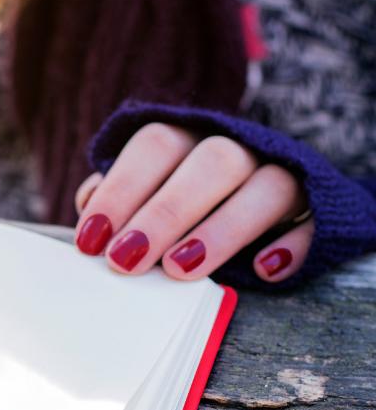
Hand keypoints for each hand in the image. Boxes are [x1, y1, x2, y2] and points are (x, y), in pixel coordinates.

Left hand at [73, 124, 314, 281]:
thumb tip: (89, 204)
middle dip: (164, 213)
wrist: (256, 206)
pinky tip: (263, 270)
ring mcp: (284, 174)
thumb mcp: (146, 195)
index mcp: (190, 138)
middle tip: (125, 261)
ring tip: (180, 271)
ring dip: (222, 230)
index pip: (156, 145)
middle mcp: (239, 149)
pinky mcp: (320, 209)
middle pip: (211, 163)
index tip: (91, 240)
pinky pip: (316, 221)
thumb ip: (118, 196)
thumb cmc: (180, 206)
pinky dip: (292, 245)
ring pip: (268, 187)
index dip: (121, 189)